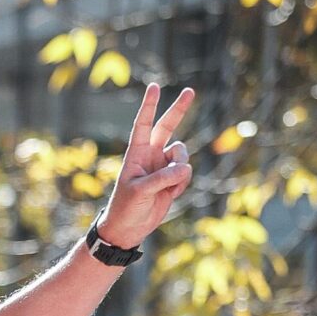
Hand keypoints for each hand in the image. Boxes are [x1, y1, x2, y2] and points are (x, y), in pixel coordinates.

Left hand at [98, 83, 195, 247]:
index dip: (149, 106)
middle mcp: (151, 155)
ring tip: (169, 187)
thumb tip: (184, 168)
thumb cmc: (126, 207)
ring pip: (182, 155)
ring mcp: (163, 166)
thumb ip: (162, 177)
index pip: (144, 124)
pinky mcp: (173, 179)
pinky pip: (186, 174)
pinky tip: (170, 195)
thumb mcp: (141, 191)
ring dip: (181, 170)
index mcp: (137, 153)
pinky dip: (182, 184)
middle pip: (168, 126)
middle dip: (179, 109)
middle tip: (190, 91)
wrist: (129, 228)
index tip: (154, 87)